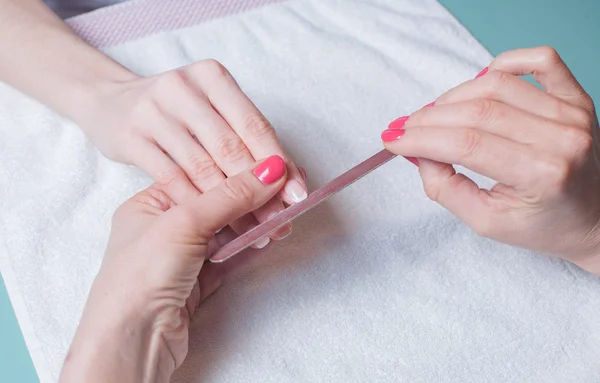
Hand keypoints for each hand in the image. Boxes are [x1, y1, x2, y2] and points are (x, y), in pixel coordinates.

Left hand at [60, 155, 287, 382]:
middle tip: (287, 194)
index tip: (272, 169)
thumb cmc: (140, 276)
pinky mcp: (195, 283)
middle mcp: (163, 228)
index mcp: (150, 204)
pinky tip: (270, 238)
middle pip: (217, 204)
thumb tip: (269, 169)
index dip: (238, 172)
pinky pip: (229, 257)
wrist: (131, 342)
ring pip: (226, 231)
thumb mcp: (185, 222)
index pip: (201, 177)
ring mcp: (180, 257)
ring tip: (283, 218)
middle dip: (253, 200)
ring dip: (256, 224)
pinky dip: (250, 247)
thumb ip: (230, 194)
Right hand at [82, 59, 306, 241]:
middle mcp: (181, 87)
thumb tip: (287, 178)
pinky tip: (214, 226)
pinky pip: (170, 178)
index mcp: (212, 76)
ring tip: (252, 230)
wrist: (108, 102)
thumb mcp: (212, 113)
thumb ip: (247, 141)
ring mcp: (151, 111)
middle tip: (278, 221)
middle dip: (259, 190)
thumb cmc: (176, 114)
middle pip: (230, 147)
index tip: (296, 195)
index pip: (254, 125)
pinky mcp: (129, 137)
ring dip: (230, 205)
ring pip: (202, 166)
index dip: (278, 163)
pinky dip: (196, 204)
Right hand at [381, 47, 599, 273]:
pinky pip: (540, 60)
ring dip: (454, 95)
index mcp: (541, 174)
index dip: (421, 138)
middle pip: (477, 111)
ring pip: (497, 84)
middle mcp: (561, 138)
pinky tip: (481, 78)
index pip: (466, 143)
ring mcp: (571, 113)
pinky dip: (505, 61)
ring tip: (434, 114)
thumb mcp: (486, 223)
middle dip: (429, 118)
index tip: (392, 140)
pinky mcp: (576, 98)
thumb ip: (445, 189)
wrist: (593, 221)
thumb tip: (417, 153)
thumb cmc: (542, 226)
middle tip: (405, 128)